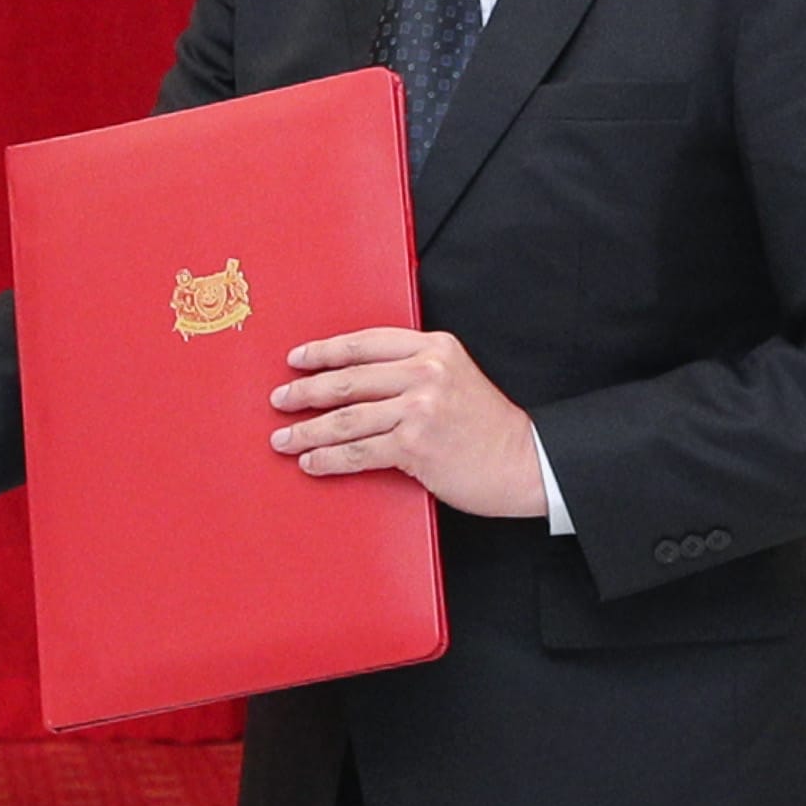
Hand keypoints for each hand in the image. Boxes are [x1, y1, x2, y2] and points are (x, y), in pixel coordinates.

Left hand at [270, 327, 551, 517]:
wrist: (525, 460)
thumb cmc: (487, 425)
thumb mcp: (455, 377)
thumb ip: (414, 369)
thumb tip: (354, 380)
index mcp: (434, 347)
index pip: (364, 343)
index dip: (324, 351)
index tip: (296, 359)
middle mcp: (426, 372)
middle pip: (348, 379)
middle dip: (305, 391)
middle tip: (279, 399)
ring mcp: (420, 408)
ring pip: (347, 417)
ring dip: (307, 430)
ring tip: (283, 439)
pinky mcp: (416, 445)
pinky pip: (359, 452)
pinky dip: (329, 459)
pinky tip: (311, 462)